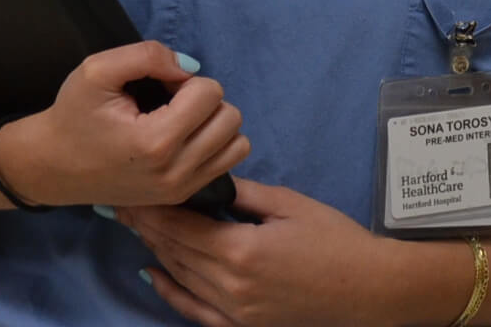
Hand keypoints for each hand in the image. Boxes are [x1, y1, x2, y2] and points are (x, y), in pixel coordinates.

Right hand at [0, 42, 248, 209]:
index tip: (157, 88)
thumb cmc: (73, 116)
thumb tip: (189, 68)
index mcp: (156, 142)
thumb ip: (148, 56)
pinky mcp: (182, 197)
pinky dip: (213, 144)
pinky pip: (226, 163)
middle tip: (170, 102)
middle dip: (204, 100)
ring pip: (237, 144)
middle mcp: (176, 172)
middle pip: (230, 118)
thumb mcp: (98, 69)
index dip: (184, 79)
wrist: (52, 167)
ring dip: (213, 123)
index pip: (210, 93)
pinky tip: (181, 139)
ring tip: (179, 120)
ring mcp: (181, 190)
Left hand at [122, 179, 413, 326]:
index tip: (134, 188)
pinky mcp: (242, 325)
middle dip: (147, 225)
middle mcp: (229, 286)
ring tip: (133, 225)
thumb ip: (243, 194)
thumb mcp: (288, 204)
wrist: (367, 288)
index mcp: (240, 251)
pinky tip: (152, 274)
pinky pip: (195, 310)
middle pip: (175, 251)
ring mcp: (234, 312)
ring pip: (181, 276)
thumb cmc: (334, 240)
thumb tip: (209, 179)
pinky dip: (170, 292)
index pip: (181, 226)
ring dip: (155, 250)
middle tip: (122, 200)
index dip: (154, 207)